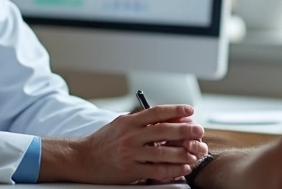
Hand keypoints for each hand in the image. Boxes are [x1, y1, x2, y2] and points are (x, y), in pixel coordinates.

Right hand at [40, 104, 205, 183]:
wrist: (82, 159)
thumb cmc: (104, 141)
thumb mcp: (121, 124)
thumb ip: (142, 122)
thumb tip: (168, 119)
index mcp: (129, 121)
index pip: (156, 112)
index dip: (175, 110)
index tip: (190, 111)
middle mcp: (130, 136)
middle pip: (163, 131)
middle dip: (184, 131)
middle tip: (199, 131)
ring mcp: (130, 154)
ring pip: (162, 153)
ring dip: (182, 152)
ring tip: (196, 152)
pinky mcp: (129, 171)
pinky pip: (156, 171)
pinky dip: (172, 169)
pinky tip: (183, 167)